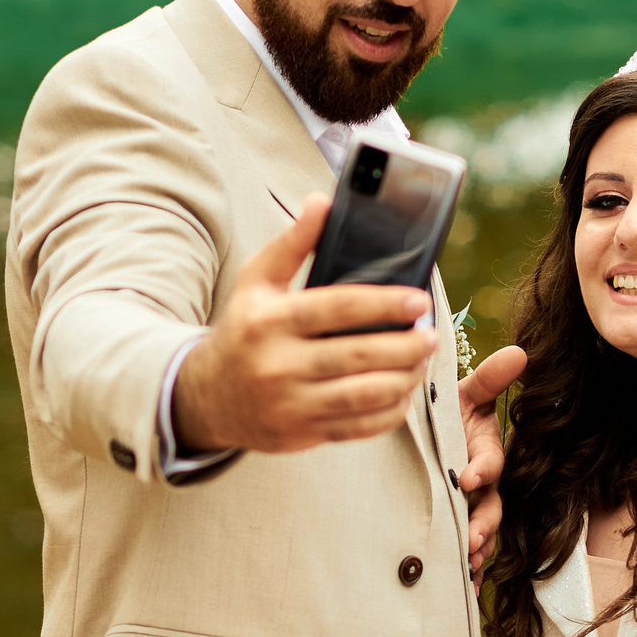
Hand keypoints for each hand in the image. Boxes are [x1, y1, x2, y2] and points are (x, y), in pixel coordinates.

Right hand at [172, 196, 437, 453]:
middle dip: (405, 346)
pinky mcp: (301, 434)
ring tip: (421, 362)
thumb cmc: (241, 331)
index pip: (336, 308)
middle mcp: (278, 365)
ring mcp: (290, 404)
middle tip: (431, 334)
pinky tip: (402, 393)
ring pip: (363, 395)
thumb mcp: (255, 282)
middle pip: (358, 355)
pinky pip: (358, 428)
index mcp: (269, 321)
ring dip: (404, 379)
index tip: (418, 300)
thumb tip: (323, 202)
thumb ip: (292, 243)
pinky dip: (389, 413)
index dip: (384, 304)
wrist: (206, 397)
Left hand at [456, 345, 524, 573]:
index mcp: (484, 452)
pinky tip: (464, 589)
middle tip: (470, 540)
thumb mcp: (464, 394)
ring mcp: (472, 509)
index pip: (489, 462)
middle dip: (483, 525)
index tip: (468, 477)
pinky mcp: (459, 527)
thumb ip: (489, 379)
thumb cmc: (447, 414)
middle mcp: (483, 485)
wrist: (424, 438)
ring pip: (483, 534)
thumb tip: (520, 351)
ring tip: (467, 566)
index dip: (483, 469)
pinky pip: (469, 555)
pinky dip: (469, 573)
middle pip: (491, 508)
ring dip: (478, 552)